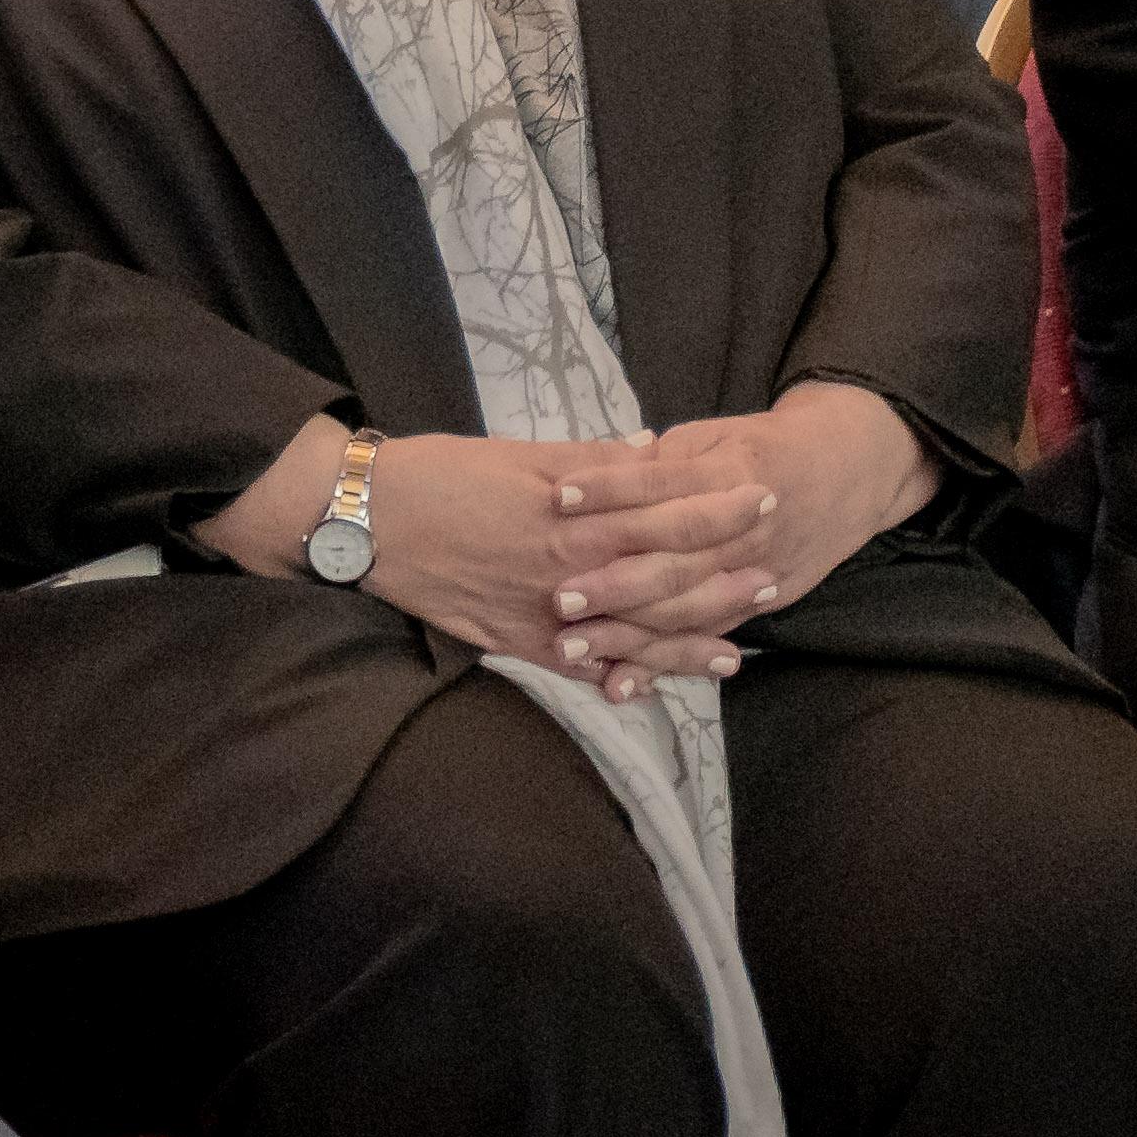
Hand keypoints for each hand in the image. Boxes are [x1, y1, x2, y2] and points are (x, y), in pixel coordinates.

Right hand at [359, 433, 763, 701]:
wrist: (363, 519)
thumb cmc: (436, 474)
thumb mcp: (516, 452)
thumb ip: (591, 461)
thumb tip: (654, 451)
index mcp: (570, 516)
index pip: (664, 515)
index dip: (717, 509)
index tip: (761, 499)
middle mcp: (565, 573)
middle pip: (662, 580)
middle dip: (721, 578)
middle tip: (773, 575)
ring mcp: (541, 615)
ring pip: (630, 635)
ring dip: (686, 642)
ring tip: (737, 645)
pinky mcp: (513, 642)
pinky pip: (577, 668)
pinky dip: (618, 677)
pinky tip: (650, 685)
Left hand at [567, 385, 943, 649]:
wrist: (846, 474)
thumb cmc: (760, 449)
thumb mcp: (713, 437)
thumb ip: (660, 459)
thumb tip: (596, 467)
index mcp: (730, 475)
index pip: (662, 485)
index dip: (610, 490)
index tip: (557, 495)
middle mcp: (745, 531)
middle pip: (674, 561)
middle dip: (615, 583)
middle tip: (558, 596)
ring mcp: (757, 574)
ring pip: (687, 611)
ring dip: (628, 635)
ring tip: (569, 647)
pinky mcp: (760, 606)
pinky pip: (705, 639)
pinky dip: (663, 665)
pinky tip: (620, 684)